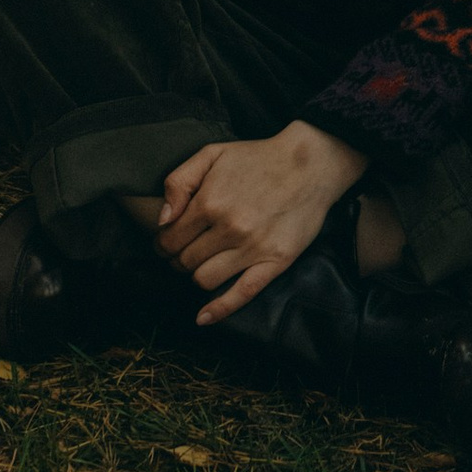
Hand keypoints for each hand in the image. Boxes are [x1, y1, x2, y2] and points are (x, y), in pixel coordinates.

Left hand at [155, 123, 366, 326]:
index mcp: (210, 201)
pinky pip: (241, 295)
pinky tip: (203, 317)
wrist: (309, 165)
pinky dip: (219, 310)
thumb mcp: (212, 154)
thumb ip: (178, 182)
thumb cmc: (257, 158)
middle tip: (182, 253)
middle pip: (185, 261)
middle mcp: (229, 228)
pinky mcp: (274, 262)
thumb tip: (162, 220)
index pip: (169, 238)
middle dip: (177, 259)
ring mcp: (252, 248)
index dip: (162, 244)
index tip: (166, 242)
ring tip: (199, 265)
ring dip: (195, 276)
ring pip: (205, 280)